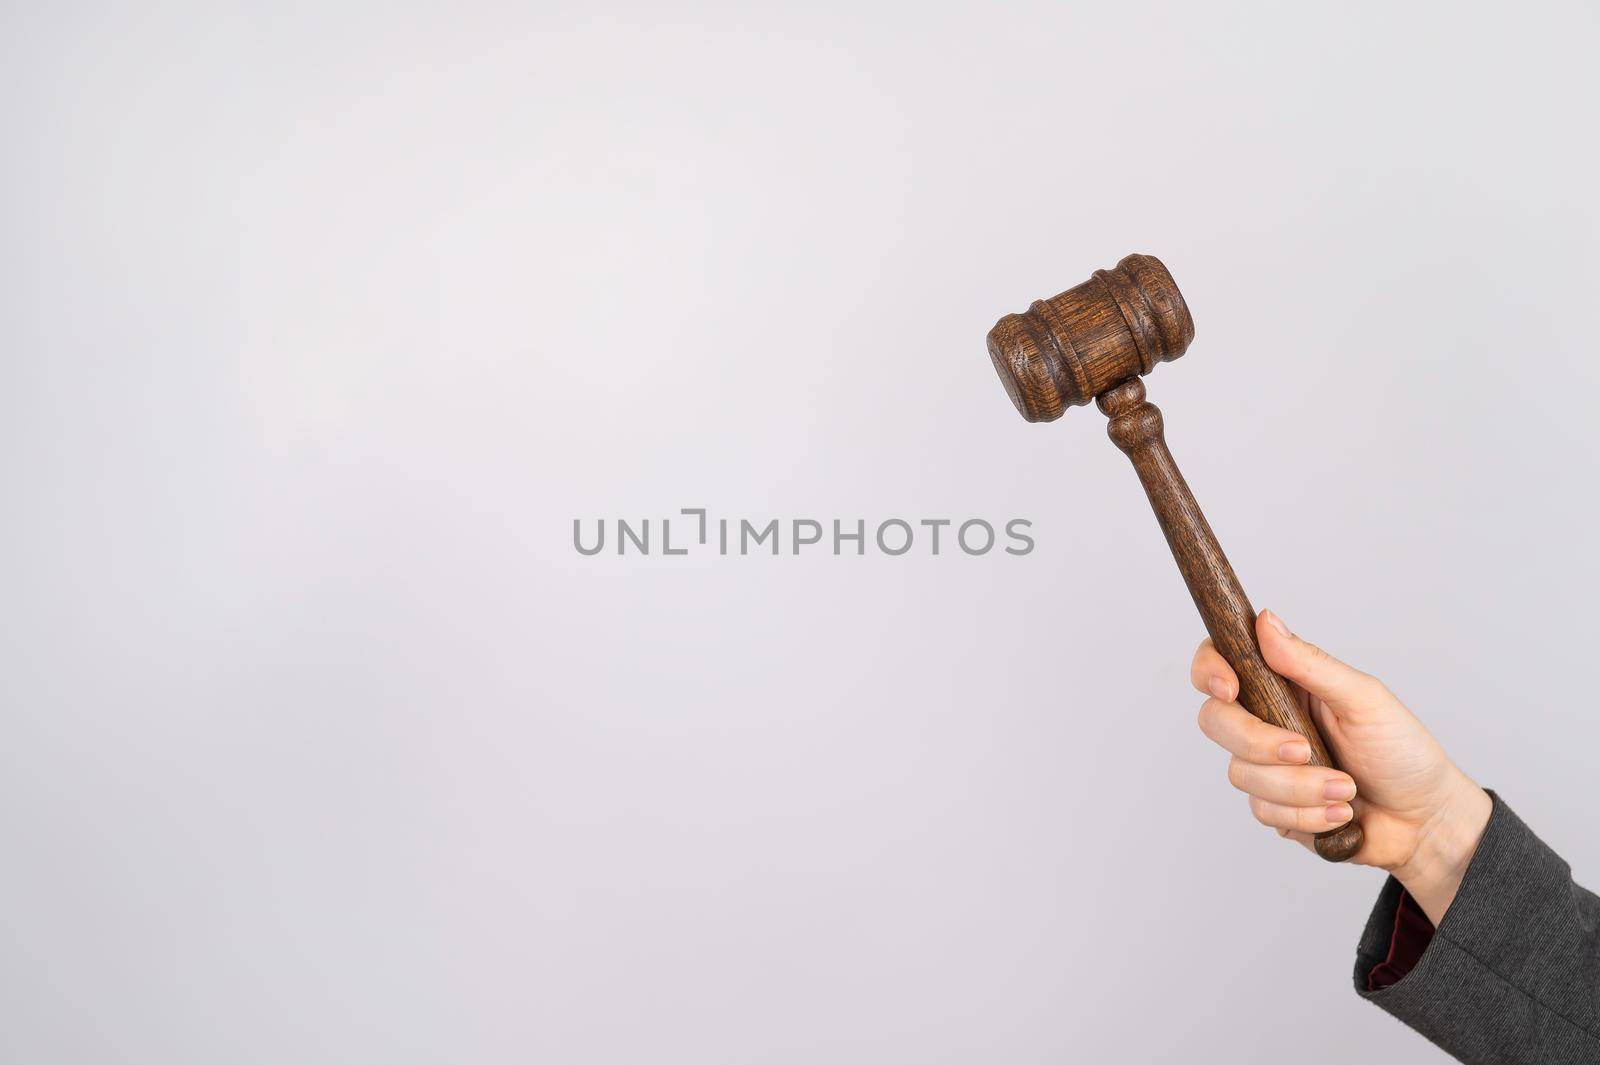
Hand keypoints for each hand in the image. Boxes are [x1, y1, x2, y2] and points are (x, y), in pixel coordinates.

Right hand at [1192, 609, 1491, 923]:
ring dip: (1300, 787)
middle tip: (1303, 750)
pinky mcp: (1275, 808)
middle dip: (1258, 742)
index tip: (1228, 687)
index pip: (1220, 662)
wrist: (1426, 822)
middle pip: (1216, 721)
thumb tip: (1266, 621)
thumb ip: (1311, 664)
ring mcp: (1267, 767)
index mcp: (1285, 684)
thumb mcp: (1364, 699)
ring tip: (1346, 789)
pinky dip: (1307, 814)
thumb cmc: (1403, 753)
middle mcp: (1267, 721)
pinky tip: (1340, 813)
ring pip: (1242, 773)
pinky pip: (1264, 811)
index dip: (1209, 670)